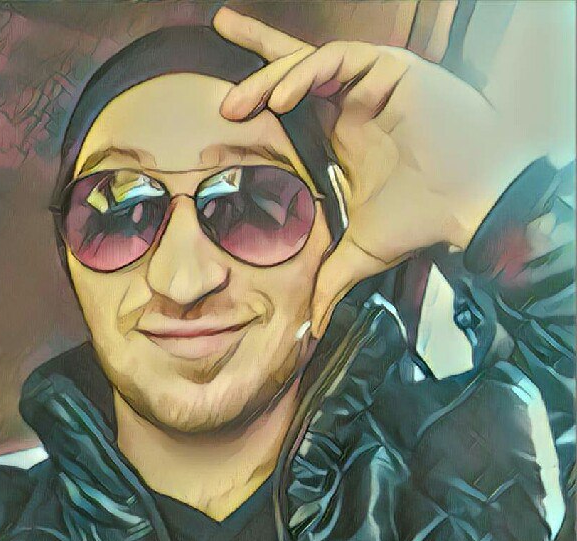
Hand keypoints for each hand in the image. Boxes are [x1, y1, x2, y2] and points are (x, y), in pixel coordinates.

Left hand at [213, 7, 536, 337]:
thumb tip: (311, 329)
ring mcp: (370, 84)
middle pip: (294, 72)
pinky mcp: (391, 70)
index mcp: (339, 136)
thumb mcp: (359, 254)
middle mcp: (350, 104)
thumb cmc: (421, 220)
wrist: (468, 207)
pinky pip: (341, 59)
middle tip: (223, 104)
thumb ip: (330, 282)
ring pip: (309, 64)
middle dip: (254, 71)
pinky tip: (283, 98)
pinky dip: (308, 73)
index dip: (260, 100)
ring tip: (240, 105)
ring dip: (270, 79)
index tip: (222, 123)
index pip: (292, 108)